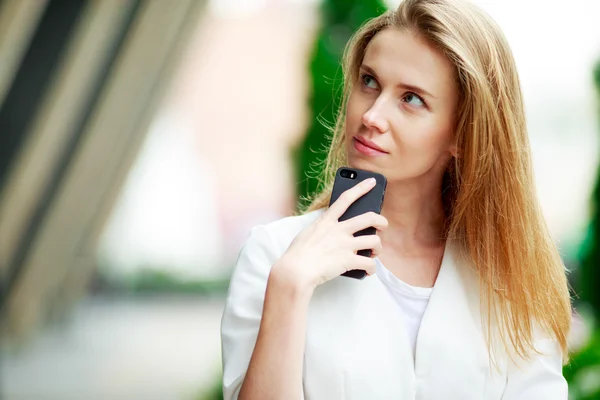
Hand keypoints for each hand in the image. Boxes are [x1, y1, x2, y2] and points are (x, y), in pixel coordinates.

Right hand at [273, 178, 387, 290]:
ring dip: (378, 248)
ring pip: (374, 241)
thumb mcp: (307, 233)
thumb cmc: (297, 254)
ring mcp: (345, 245)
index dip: (361, 188)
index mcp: (327, 221)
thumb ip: (321, 228)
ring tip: (374, 253)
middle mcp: (339, 230)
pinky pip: (369, 263)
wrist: (296, 270)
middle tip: (383, 225)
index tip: (372, 182)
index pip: (346, 199)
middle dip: (381, 221)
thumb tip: (328, 230)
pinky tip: (368, 271)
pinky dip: (371, 269)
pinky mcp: (349, 260)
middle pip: (369, 218)